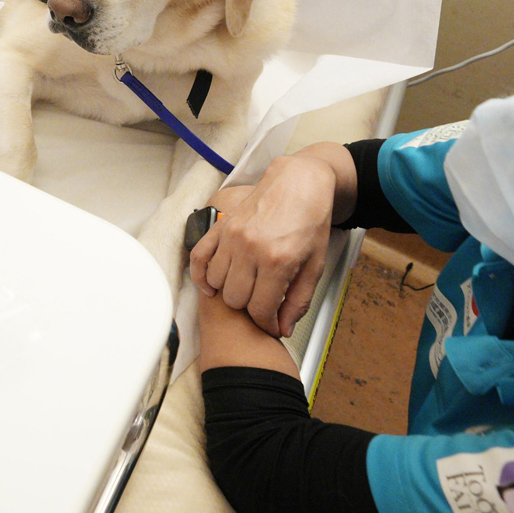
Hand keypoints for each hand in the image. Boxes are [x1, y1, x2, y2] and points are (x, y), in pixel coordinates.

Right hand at [189, 154, 338, 337]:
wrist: (299, 183)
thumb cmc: (311, 222)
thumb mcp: (315, 265)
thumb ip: (299, 300)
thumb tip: (284, 328)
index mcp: (277, 261)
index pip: (260, 310)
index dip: (268, 324)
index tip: (274, 325)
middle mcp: (249, 249)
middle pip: (235, 299)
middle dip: (250, 307)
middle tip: (263, 302)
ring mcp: (231, 236)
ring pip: (217, 282)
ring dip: (230, 291)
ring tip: (246, 287)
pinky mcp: (220, 226)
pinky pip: (198, 258)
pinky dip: (201, 276)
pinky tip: (211, 285)